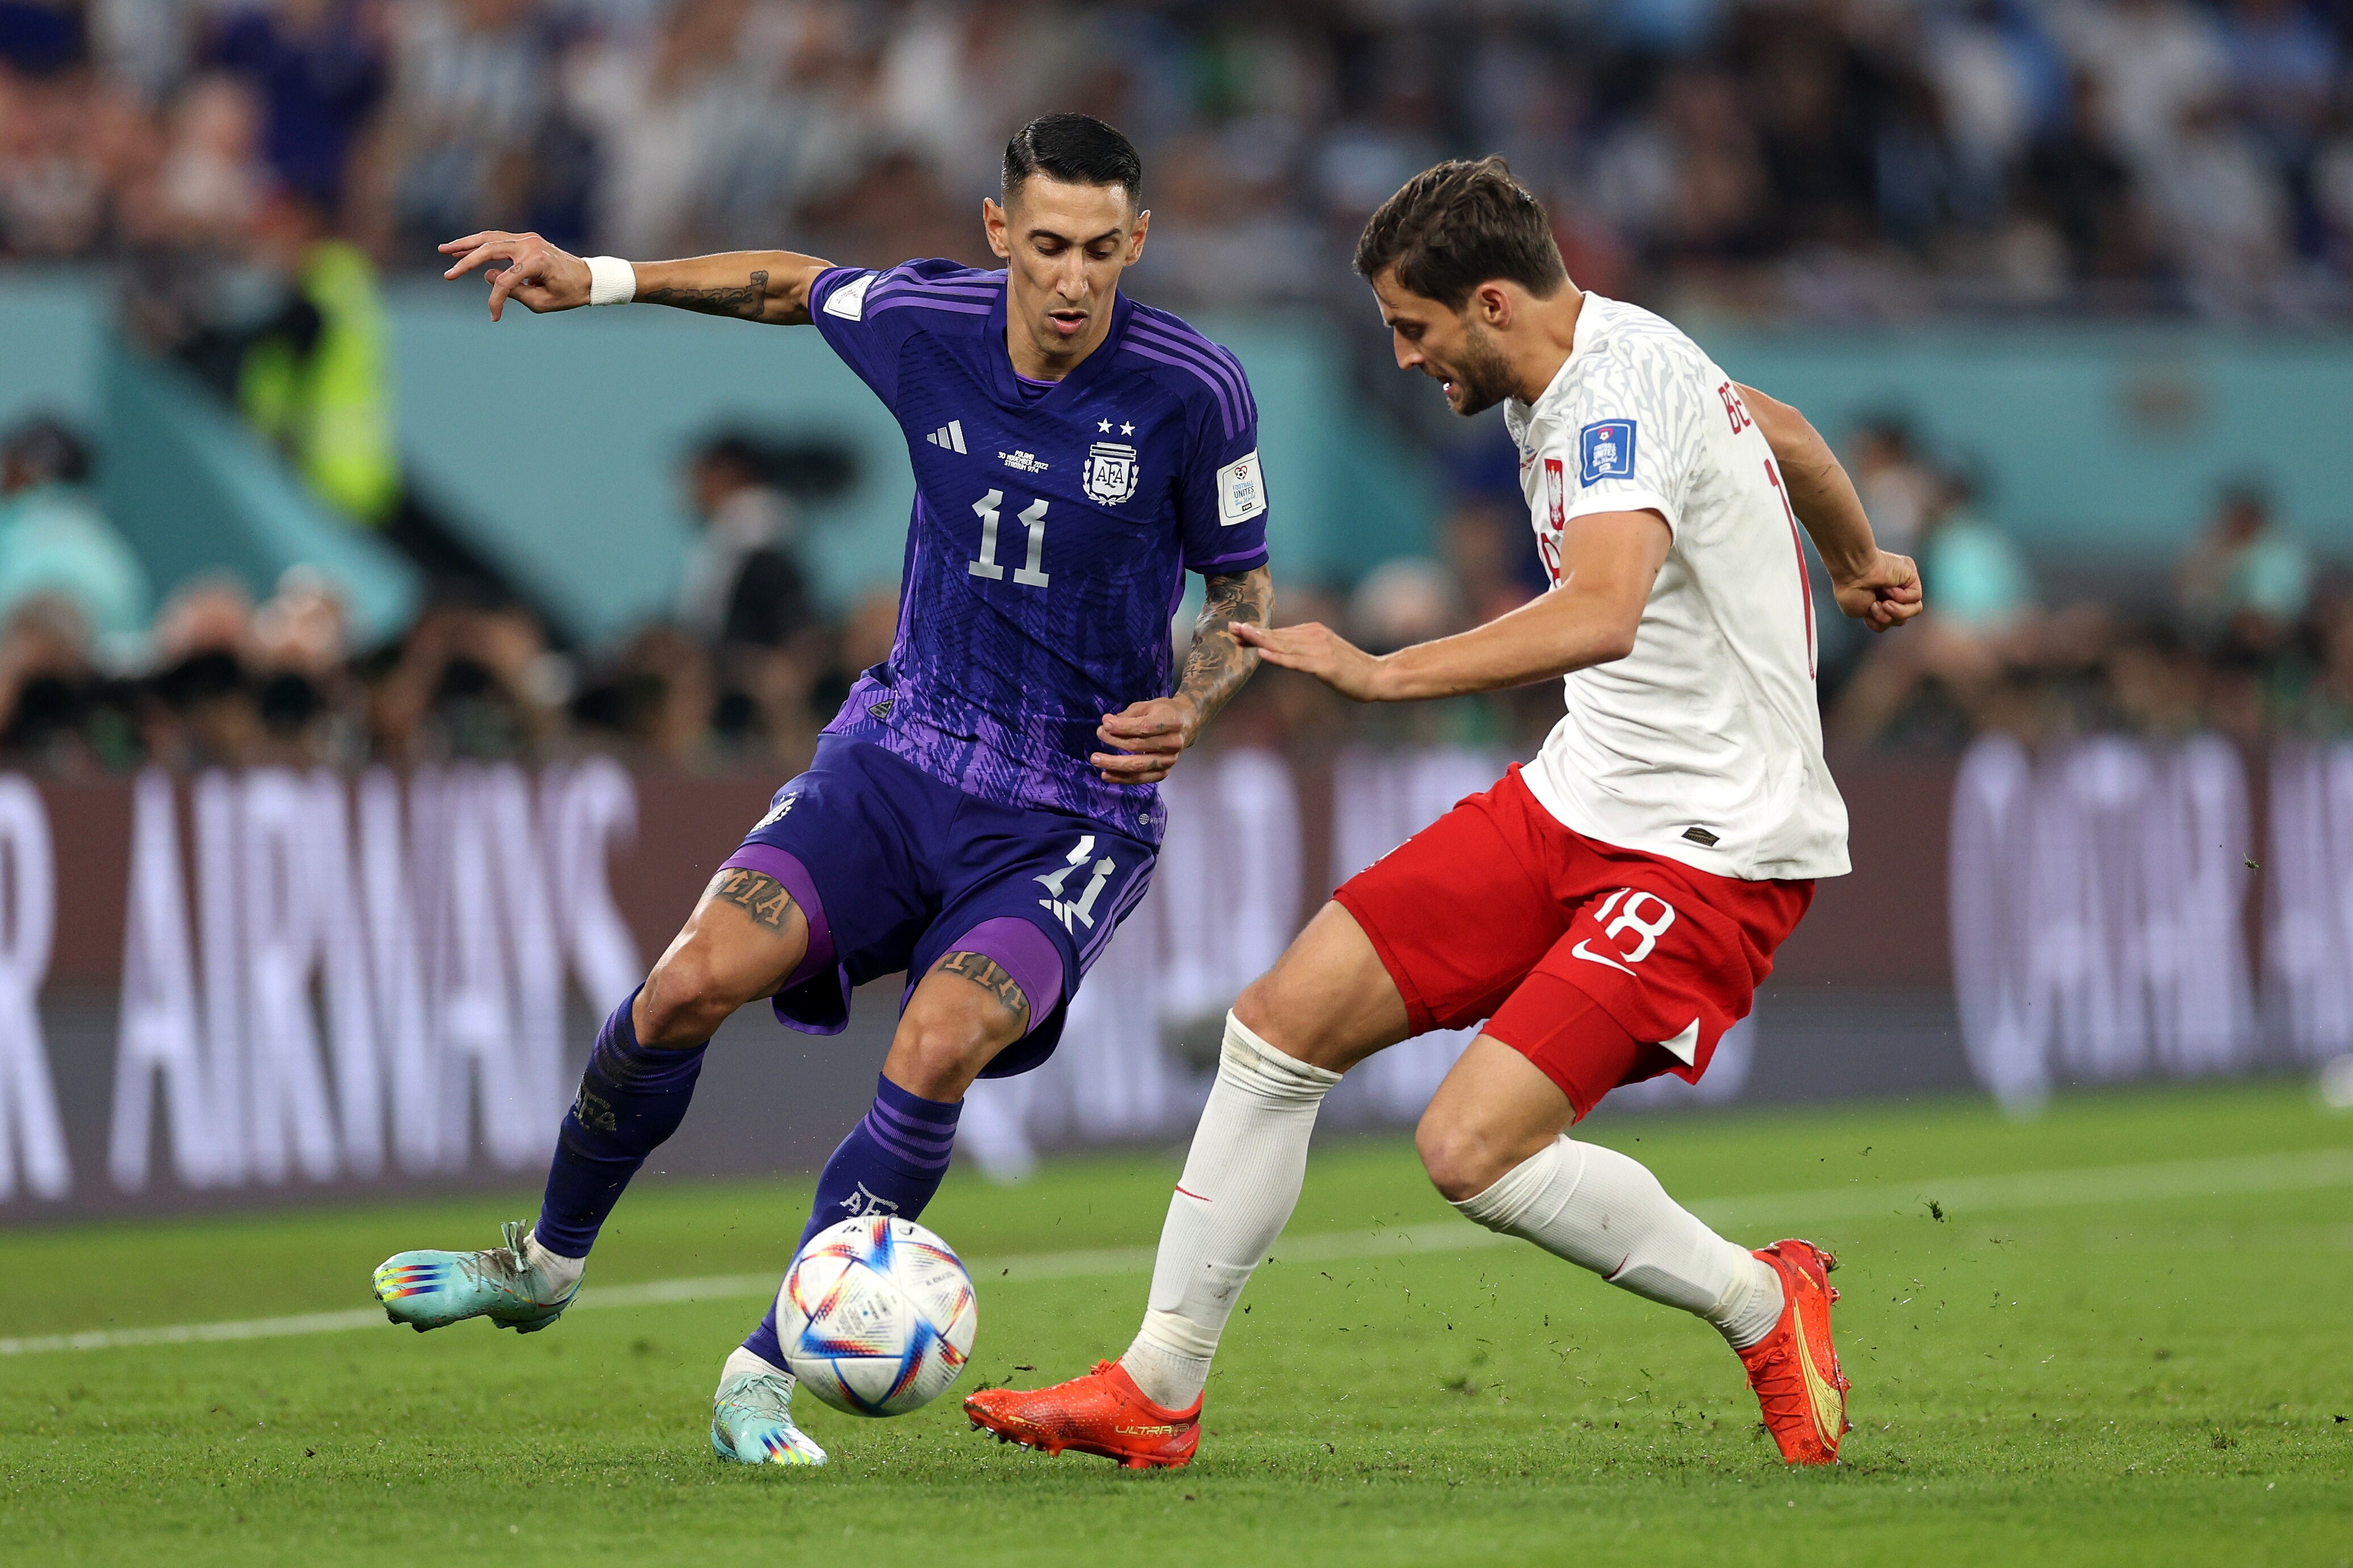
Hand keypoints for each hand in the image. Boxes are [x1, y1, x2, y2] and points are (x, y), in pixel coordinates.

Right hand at [439, 230, 592, 320]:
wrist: (588, 278)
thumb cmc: (568, 293)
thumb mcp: (542, 302)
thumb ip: (513, 292)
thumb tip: (487, 276)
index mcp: (537, 262)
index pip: (505, 281)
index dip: (495, 300)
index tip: (494, 317)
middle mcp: (530, 245)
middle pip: (489, 250)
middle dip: (465, 262)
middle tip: (448, 275)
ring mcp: (528, 239)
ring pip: (489, 238)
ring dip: (466, 244)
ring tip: (445, 250)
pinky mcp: (526, 239)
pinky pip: (498, 239)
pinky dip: (480, 243)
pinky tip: (464, 248)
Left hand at [1091, 695, 1200, 784]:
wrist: (1186, 725)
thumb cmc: (1163, 712)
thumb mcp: (1148, 706)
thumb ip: (1128, 715)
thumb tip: (1106, 723)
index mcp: (1172, 721)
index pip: (1145, 727)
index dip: (1123, 727)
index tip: (1105, 723)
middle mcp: (1173, 743)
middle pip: (1139, 746)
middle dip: (1114, 742)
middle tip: (1098, 735)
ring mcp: (1170, 760)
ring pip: (1138, 766)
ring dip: (1114, 764)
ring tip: (1096, 759)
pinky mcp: (1165, 772)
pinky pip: (1141, 778)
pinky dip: (1122, 778)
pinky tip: (1106, 775)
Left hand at [1233, 621, 1387, 700]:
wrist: (1378, 676)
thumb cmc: (1351, 668)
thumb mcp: (1325, 653)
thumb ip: (1304, 649)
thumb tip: (1282, 649)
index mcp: (1313, 631)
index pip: (1280, 633)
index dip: (1258, 633)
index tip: (1237, 631)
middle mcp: (1314, 636)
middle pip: (1278, 636)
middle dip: (1253, 633)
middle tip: (1230, 628)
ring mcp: (1319, 650)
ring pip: (1284, 646)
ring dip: (1261, 640)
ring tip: (1241, 635)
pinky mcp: (1324, 666)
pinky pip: (1297, 662)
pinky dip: (1279, 658)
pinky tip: (1263, 655)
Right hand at [1830, 549, 1922, 632]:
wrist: (1853, 571)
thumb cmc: (1851, 590)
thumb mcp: (1863, 614)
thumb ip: (1882, 618)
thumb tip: (1898, 616)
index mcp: (1879, 599)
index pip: (1890, 620)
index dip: (1879, 623)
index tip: (1866, 614)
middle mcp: (1892, 591)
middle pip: (1901, 618)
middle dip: (1887, 618)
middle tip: (1874, 606)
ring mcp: (1903, 584)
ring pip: (1914, 609)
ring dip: (1896, 611)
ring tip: (1883, 603)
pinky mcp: (1911, 576)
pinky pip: (1916, 597)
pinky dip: (1901, 597)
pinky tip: (1888, 588)